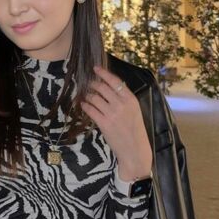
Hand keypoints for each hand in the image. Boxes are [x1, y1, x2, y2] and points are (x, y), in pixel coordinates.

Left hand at [81, 65, 152, 180]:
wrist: (135, 150)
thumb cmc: (135, 130)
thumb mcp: (135, 111)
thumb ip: (124, 99)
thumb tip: (111, 86)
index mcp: (131, 99)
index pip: (115, 81)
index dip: (103, 73)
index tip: (95, 68)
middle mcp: (122, 104)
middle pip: (102, 87)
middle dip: (93, 84)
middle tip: (87, 84)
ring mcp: (112, 114)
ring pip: (94, 98)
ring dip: (87, 95)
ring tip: (85, 95)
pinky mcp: (104, 123)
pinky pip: (90, 110)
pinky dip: (85, 105)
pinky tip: (83, 105)